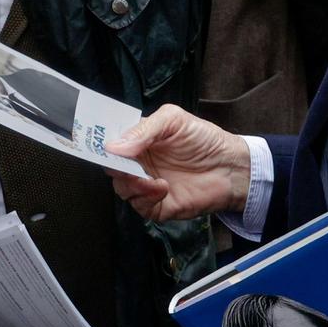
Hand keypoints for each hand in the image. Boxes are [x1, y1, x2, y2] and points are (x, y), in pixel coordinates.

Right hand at [105, 104, 249, 221]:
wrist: (231, 167)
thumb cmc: (204, 140)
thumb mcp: (174, 121)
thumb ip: (144, 130)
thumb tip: (114, 146)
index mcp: (139, 141)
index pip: (111, 144)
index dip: (100, 144)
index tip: (96, 144)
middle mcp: (139, 164)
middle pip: (112, 168)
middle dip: (113, 166)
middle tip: (122, 163)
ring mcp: (147, 185)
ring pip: (122, 189)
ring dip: (130, 183)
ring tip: (146, 177)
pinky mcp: (158, 206)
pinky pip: (140, 206)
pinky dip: (146, 197)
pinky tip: (161, 186)